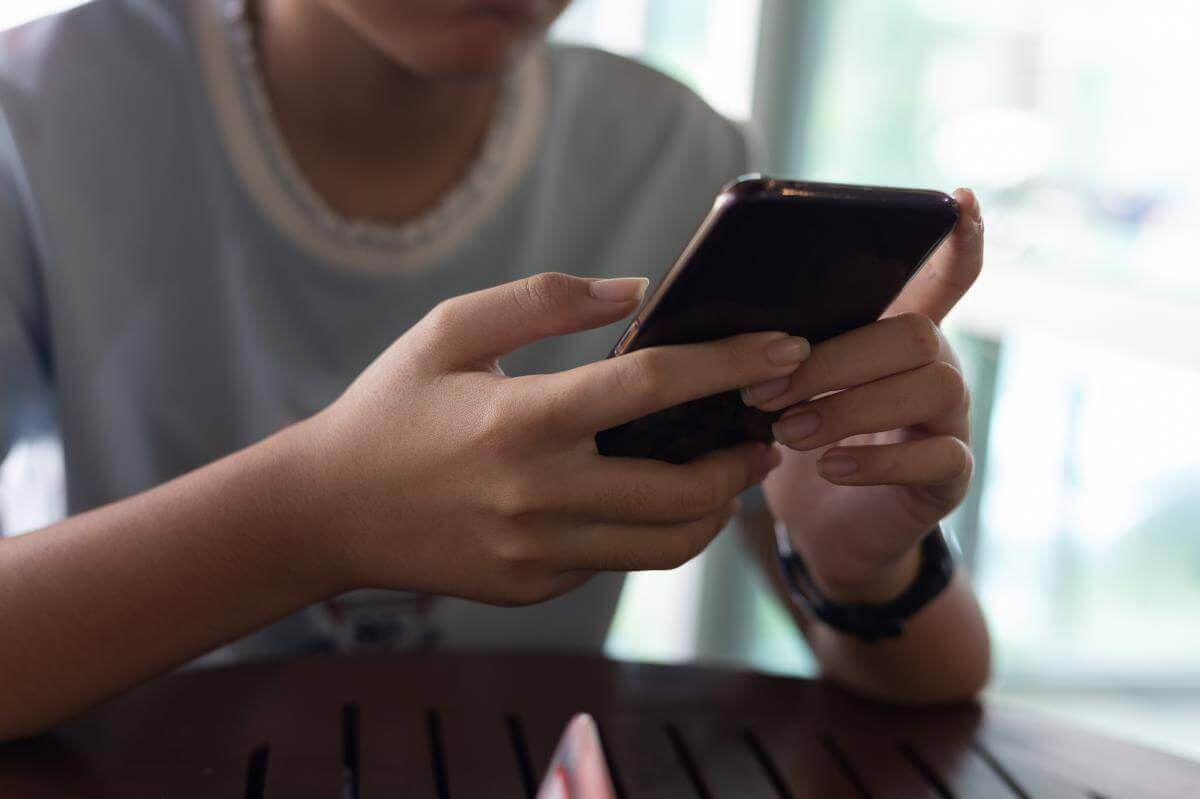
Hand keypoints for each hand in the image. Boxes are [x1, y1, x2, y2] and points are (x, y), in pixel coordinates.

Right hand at [299, 272, 806, 604]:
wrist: (325, 513)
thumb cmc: (390, 408)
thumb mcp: (450, 331)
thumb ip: (543, 301)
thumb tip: (635, 291)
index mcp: (520, 420)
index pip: (654, 387)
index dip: (732, 363)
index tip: (786, 349)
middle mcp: (536, 495)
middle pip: (682, 490)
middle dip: (743, 461)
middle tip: (766, 433)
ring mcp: (536, 553)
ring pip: (665, 545)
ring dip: (713, 510)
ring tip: (726, 474)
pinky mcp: (532, 587)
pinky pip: (615, 562)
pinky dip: (647, 530)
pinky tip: (644, 498)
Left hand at [748, 189, 984, 602]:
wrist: (821, 531)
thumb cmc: (797, 445)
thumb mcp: (781, 389)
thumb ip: (778, 350)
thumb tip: (731, 325)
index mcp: (892, 337)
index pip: (942, 279)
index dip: (957, 241)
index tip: (958, 199)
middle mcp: (934, 370)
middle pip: (916, 334)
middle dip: (835, 359)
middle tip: (766, 391)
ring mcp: (948, 423)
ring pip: (931, 385)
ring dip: (849, 405)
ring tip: (787, 432)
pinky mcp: (948, 477)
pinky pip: (938, 456)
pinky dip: (878, 461)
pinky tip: (830, 466)